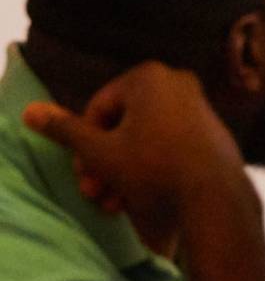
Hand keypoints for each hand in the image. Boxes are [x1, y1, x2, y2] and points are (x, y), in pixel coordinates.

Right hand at [22, 63, 247, 252]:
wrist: (216, 199)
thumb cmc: (153, 169)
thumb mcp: (100, 153)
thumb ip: (66, 130)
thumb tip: (31, 110)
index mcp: (148, 76)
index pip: (98, 109)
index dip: (85, 145)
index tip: (83, 174)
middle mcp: (178, 82)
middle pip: (124, 125)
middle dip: (104, 163)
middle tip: (95, 194)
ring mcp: (201, 106)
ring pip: (147, 138)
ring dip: (124, 171)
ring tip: (115, 204)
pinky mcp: (215, 132)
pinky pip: (173, 144)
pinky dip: (154, 166)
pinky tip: (144, 197)